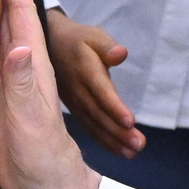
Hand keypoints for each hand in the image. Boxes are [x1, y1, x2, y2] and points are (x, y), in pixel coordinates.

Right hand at [46, 8, 145, 157]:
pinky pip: (89, 128)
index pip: (101, 91)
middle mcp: (79, 91)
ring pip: (94, 125)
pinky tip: (119, 151)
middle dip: (119, 131)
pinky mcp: (74, 111)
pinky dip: (104, 141)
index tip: (130, 122)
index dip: (114, 107)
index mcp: (85, 71)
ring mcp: (75, 103)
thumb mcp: (93, 35)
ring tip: (132, 154)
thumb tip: (121, 54)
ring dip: (113, 141)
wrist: (49, 47)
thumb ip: (107, 46)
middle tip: (139, 145)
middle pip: (99, 114)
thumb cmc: (78, 40)